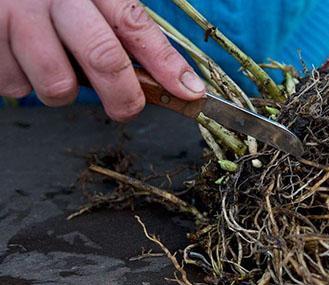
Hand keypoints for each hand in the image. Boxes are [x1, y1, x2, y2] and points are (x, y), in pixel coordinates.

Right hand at [0, 0, 204, 120]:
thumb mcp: (91, 3)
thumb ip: (123, 34)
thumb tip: (173, 81)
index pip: (136, 27)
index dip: (167, 65)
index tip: (190, 93)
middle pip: (104, 59)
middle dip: (125, 97)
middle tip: (128, 108)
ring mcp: (18, 17)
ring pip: (58, 86)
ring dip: (63, 90)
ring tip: (53, 65)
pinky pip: (16, 87)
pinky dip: (23, 83)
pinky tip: (21, 58)